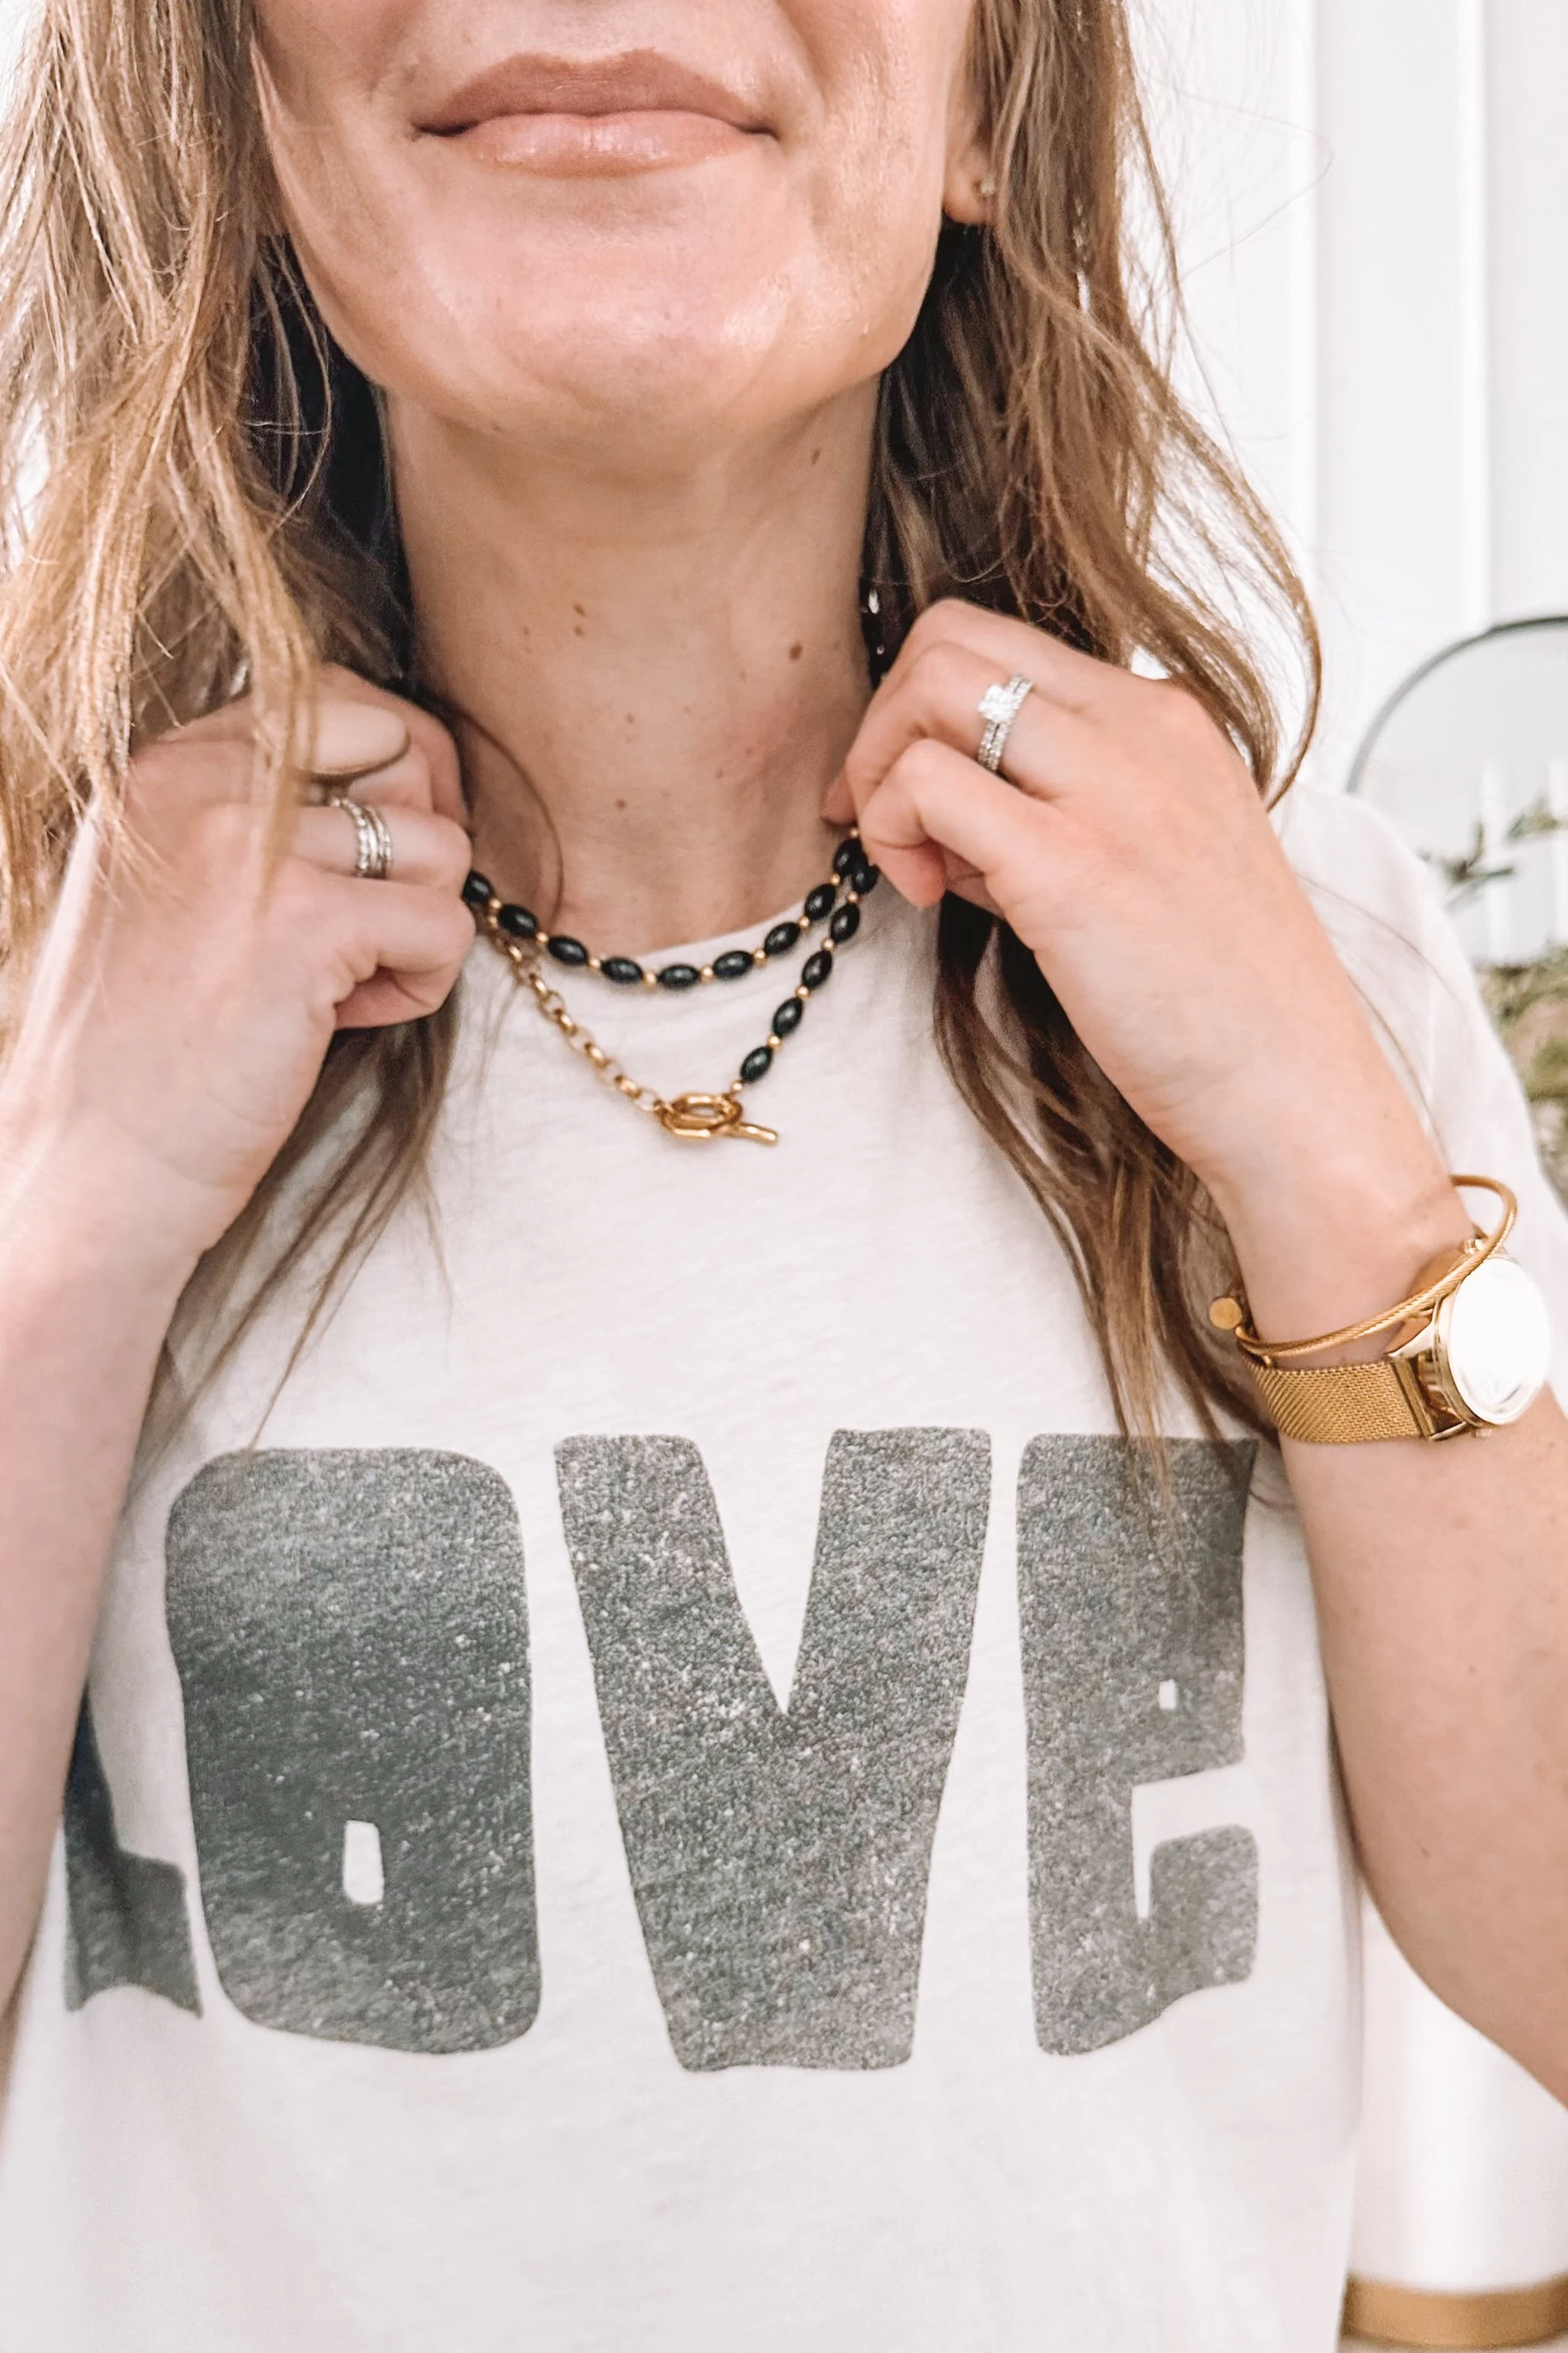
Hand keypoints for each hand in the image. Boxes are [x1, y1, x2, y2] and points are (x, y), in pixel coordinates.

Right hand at [0, 669, 473, 1275]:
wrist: (90, 1168)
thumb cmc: (142, 1050)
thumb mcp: (169, 889)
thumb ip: (251, 816)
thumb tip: (402, 774)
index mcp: (163, 766)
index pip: (336, 698)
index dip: (385, 778)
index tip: (359, 865)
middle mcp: (203, 784)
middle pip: (404, 749)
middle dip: (416, 842)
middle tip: (365, 926)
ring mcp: (254, 849)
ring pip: (439, 843)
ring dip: (414, 927)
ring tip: (335, 988)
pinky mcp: (308, 925)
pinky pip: (447, 921)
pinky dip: (419, 986)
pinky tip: (341, 1023)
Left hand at [828, 602, 1463, 1326]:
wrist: (1296, 1092)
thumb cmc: (1215, 1005)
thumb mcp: (1142, 867)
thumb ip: (1044, 814)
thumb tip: (931, 805)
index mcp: (1168, 719)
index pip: (1002, 644)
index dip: (920, 710)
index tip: (903, 799)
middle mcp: (1144, 727)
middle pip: (951, 637)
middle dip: (881, 723)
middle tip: (874, 822)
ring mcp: (1113, 786)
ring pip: (932, 682)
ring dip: (879, 770)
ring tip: (911, 867)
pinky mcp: (1072, 863)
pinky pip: (927, 783)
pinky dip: (894, 830)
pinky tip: (928, 899)